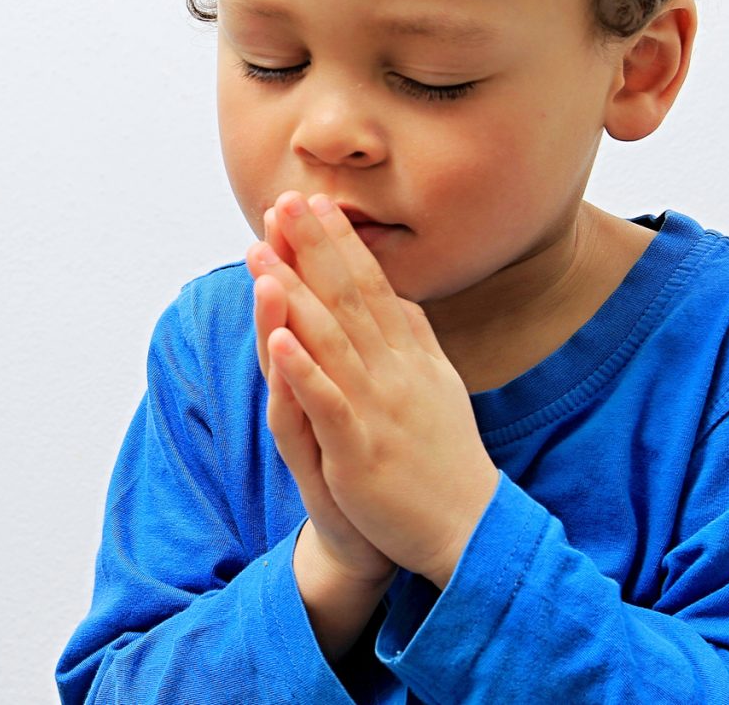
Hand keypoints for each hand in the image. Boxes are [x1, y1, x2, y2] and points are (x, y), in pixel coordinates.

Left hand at [255, 190, 501, 588]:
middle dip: (312, 247)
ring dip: (293, 293)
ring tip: (260, 252)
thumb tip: (400, 297)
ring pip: (330, 340)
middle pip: (348, 298)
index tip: (316, 201)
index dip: (341, 243)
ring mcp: (378, 409)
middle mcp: (395, 372)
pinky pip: (327, 403)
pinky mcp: (360, 450)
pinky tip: (277, 337)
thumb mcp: (438, 385)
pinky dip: (303, 370)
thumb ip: (416, 340)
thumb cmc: (445, 458)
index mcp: (411, 356)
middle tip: (282, 201)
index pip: (372, 286)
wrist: (467, 528)